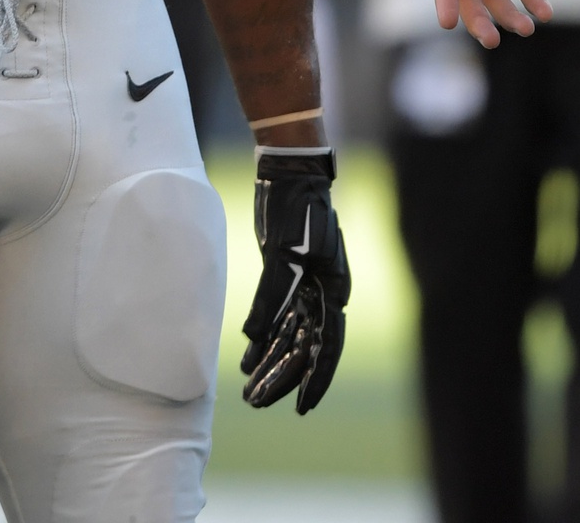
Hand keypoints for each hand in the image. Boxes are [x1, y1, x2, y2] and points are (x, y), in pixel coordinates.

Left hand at [241, 151, 349, 414]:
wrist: (287, 172)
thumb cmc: (293, 208)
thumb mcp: (284, 252)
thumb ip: (272, 295)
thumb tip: (253, 337)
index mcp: (333, 289)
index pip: (327, 346)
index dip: (315, 379)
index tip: (301, 407)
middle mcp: (322, 294)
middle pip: (304, 347)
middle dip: (281, 377)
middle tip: (255, 401)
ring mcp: (305, 287)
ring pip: (289, 336)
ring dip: (269, 363)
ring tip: (248, 391)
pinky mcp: (286, 278)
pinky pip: (276, 318)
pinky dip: (261, 339)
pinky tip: (246, 359)